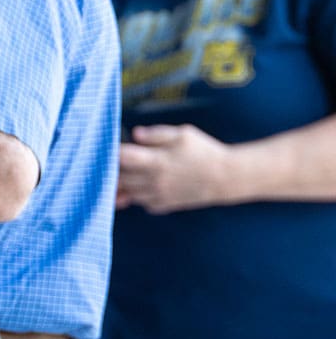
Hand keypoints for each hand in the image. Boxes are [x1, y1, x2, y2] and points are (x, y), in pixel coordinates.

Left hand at [117, 124, 233, 213]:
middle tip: (116, 159)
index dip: (113, 151)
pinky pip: (142, 204)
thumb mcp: (183, 134)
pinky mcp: (166, 205)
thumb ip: (156, 134)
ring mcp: (160, 195)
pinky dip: (136, 196)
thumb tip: (135, 134)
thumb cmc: (205, 151)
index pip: (123, 158)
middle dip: (114, 168)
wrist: (226, 178)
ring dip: (123, 184)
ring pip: (128, 193)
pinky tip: (139, 185)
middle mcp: (155, 180)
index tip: (112, 145)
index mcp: (157, 161)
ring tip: (124, 172)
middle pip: (120, 177)